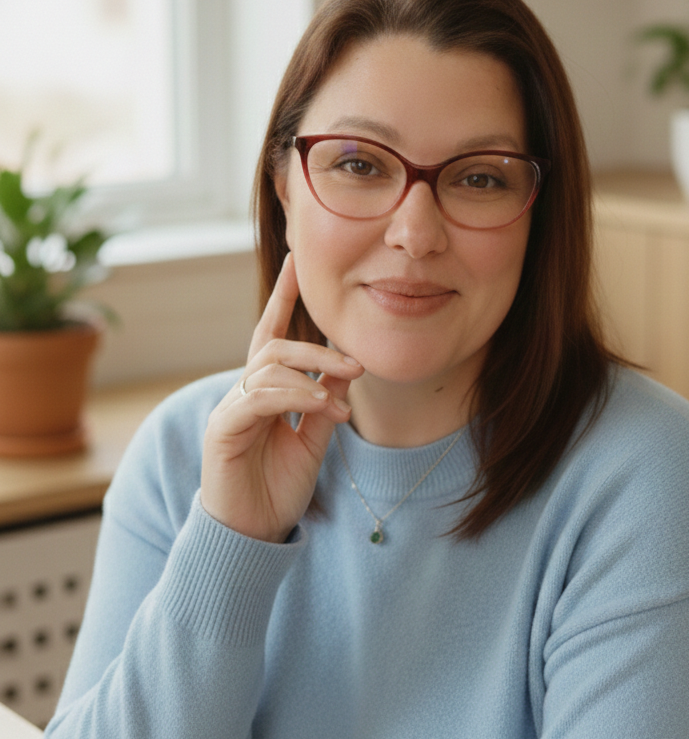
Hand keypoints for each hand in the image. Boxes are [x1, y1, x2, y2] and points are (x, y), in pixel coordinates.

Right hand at [201, 252, 363, 541]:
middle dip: (316, 346)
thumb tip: (347, 367)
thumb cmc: (278, 487)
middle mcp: (244, 393)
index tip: (296, 263)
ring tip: (343, 395)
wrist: (253, 534)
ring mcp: (231, 409)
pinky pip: (259, 397)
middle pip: (274, 346)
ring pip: (268, 366)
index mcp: (265, 392)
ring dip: (312, 375)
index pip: (272, 334)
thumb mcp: (313, 439)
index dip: (283, 298)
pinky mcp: (224, 429)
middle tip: (355, 361)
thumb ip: (324, 402)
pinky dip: (296, 396)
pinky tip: (323, 406)